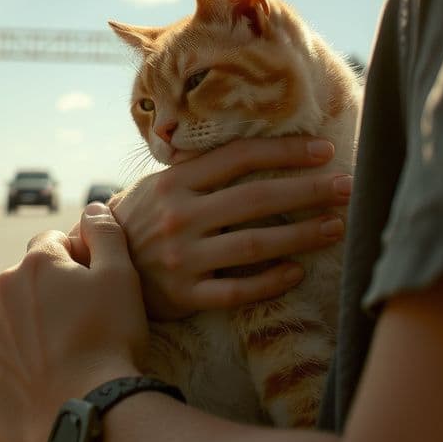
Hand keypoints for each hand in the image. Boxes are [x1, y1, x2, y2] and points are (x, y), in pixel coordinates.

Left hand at [0, 206, 146, 441]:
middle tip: (86, 326)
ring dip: (33, 334)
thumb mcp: (122, 275)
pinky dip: (20, 373)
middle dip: (51, 297)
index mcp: (33, 266)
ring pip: (12, 326)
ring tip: (69, 360)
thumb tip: (92, 206)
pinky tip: (50, 386)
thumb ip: (106, 233)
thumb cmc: (111, 338)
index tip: (96, 287)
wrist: (88, 413)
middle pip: (28, 285)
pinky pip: (0, 369)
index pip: (52, 244)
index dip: (78, 260)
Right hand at [111, 136, 351, 318]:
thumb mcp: (160, 184)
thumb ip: (201, 168)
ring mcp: (182, 259)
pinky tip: (297, 273)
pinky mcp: (184, 296)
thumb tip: (260, 145)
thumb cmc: (142, 218)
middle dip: (307, 191)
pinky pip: (235, 292)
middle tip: (347, 187)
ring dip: (301, 235)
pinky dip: (270, 283)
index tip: (325, 150)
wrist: (95, 266)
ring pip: (253, 246)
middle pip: (255, 199)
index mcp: (175, 182)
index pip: (239, 157)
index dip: (285, 151)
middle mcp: (179, 217)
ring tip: (336, 227)